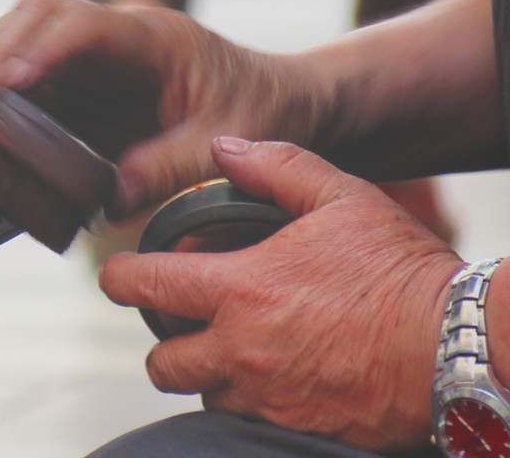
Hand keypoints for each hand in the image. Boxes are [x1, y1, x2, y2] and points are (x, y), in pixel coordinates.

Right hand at [0, 0, 329, 215]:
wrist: (278, 99)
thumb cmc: (261, 111)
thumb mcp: (227, 143)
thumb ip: (173, 167)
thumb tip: (110, 198)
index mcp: (154, 37)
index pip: (79, 25)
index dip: (36, 50)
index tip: (8, 84)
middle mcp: (114, 34)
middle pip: (32, 16)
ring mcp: (92, 54)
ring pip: (18, 39)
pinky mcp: (80, 81)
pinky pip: (26, 78)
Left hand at [99, 138, 460, 451]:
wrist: (458, 346)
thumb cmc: (400, 270)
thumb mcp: (341, 197)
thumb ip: (276, 166)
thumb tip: (223, 146)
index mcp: (238, 289)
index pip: (143, 287)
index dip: (119, 278)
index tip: (118, 275)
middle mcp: (240, 350)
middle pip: (160, 362)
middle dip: (163, 343)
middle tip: (183, 323)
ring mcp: (266, 397)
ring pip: (203, 395)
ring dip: (207, 374)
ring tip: (234, 348)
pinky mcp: (295, 429)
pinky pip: (248, 421)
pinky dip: (249, 401)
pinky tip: (275, 375)